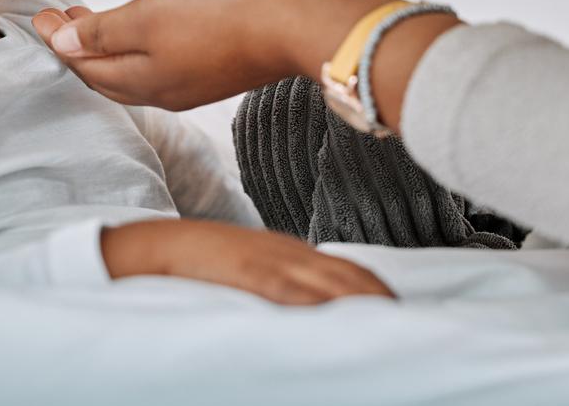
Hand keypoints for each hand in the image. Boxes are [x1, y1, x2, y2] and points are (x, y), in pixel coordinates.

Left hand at [31, 0, 459, 127]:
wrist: (294, 20)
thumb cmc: (226, 15)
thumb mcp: (148, 17)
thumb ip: (103, 34)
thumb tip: (63, 47)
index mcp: (139, 81)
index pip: (83, 66)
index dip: (58, 42)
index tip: (43, 16)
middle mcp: (163, 91)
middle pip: (105, 74)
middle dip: (79, 49)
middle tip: (61, 20)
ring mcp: (192, 82)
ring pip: (134, 70)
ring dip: (109, 47)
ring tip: (95, 21)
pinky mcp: (217, 68)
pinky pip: (164, 64)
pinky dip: (141, 48)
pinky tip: (147, 29)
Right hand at [101, 218, 393, 304]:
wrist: (162, 246)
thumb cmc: (205, 262)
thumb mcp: (252, 266)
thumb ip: (283, 280)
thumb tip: (314, 306)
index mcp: (290, 251)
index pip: (348, 269)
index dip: (376, 288)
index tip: (398, 309)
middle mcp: (288, 252)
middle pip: (348, 275)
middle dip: (379, 298)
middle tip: (406, 323)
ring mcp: (269, 260)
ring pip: (328, 281)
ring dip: (360, 302)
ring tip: (385, 323)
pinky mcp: (248, 272)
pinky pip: (289, 288)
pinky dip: (317, 302)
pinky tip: (335, 315)